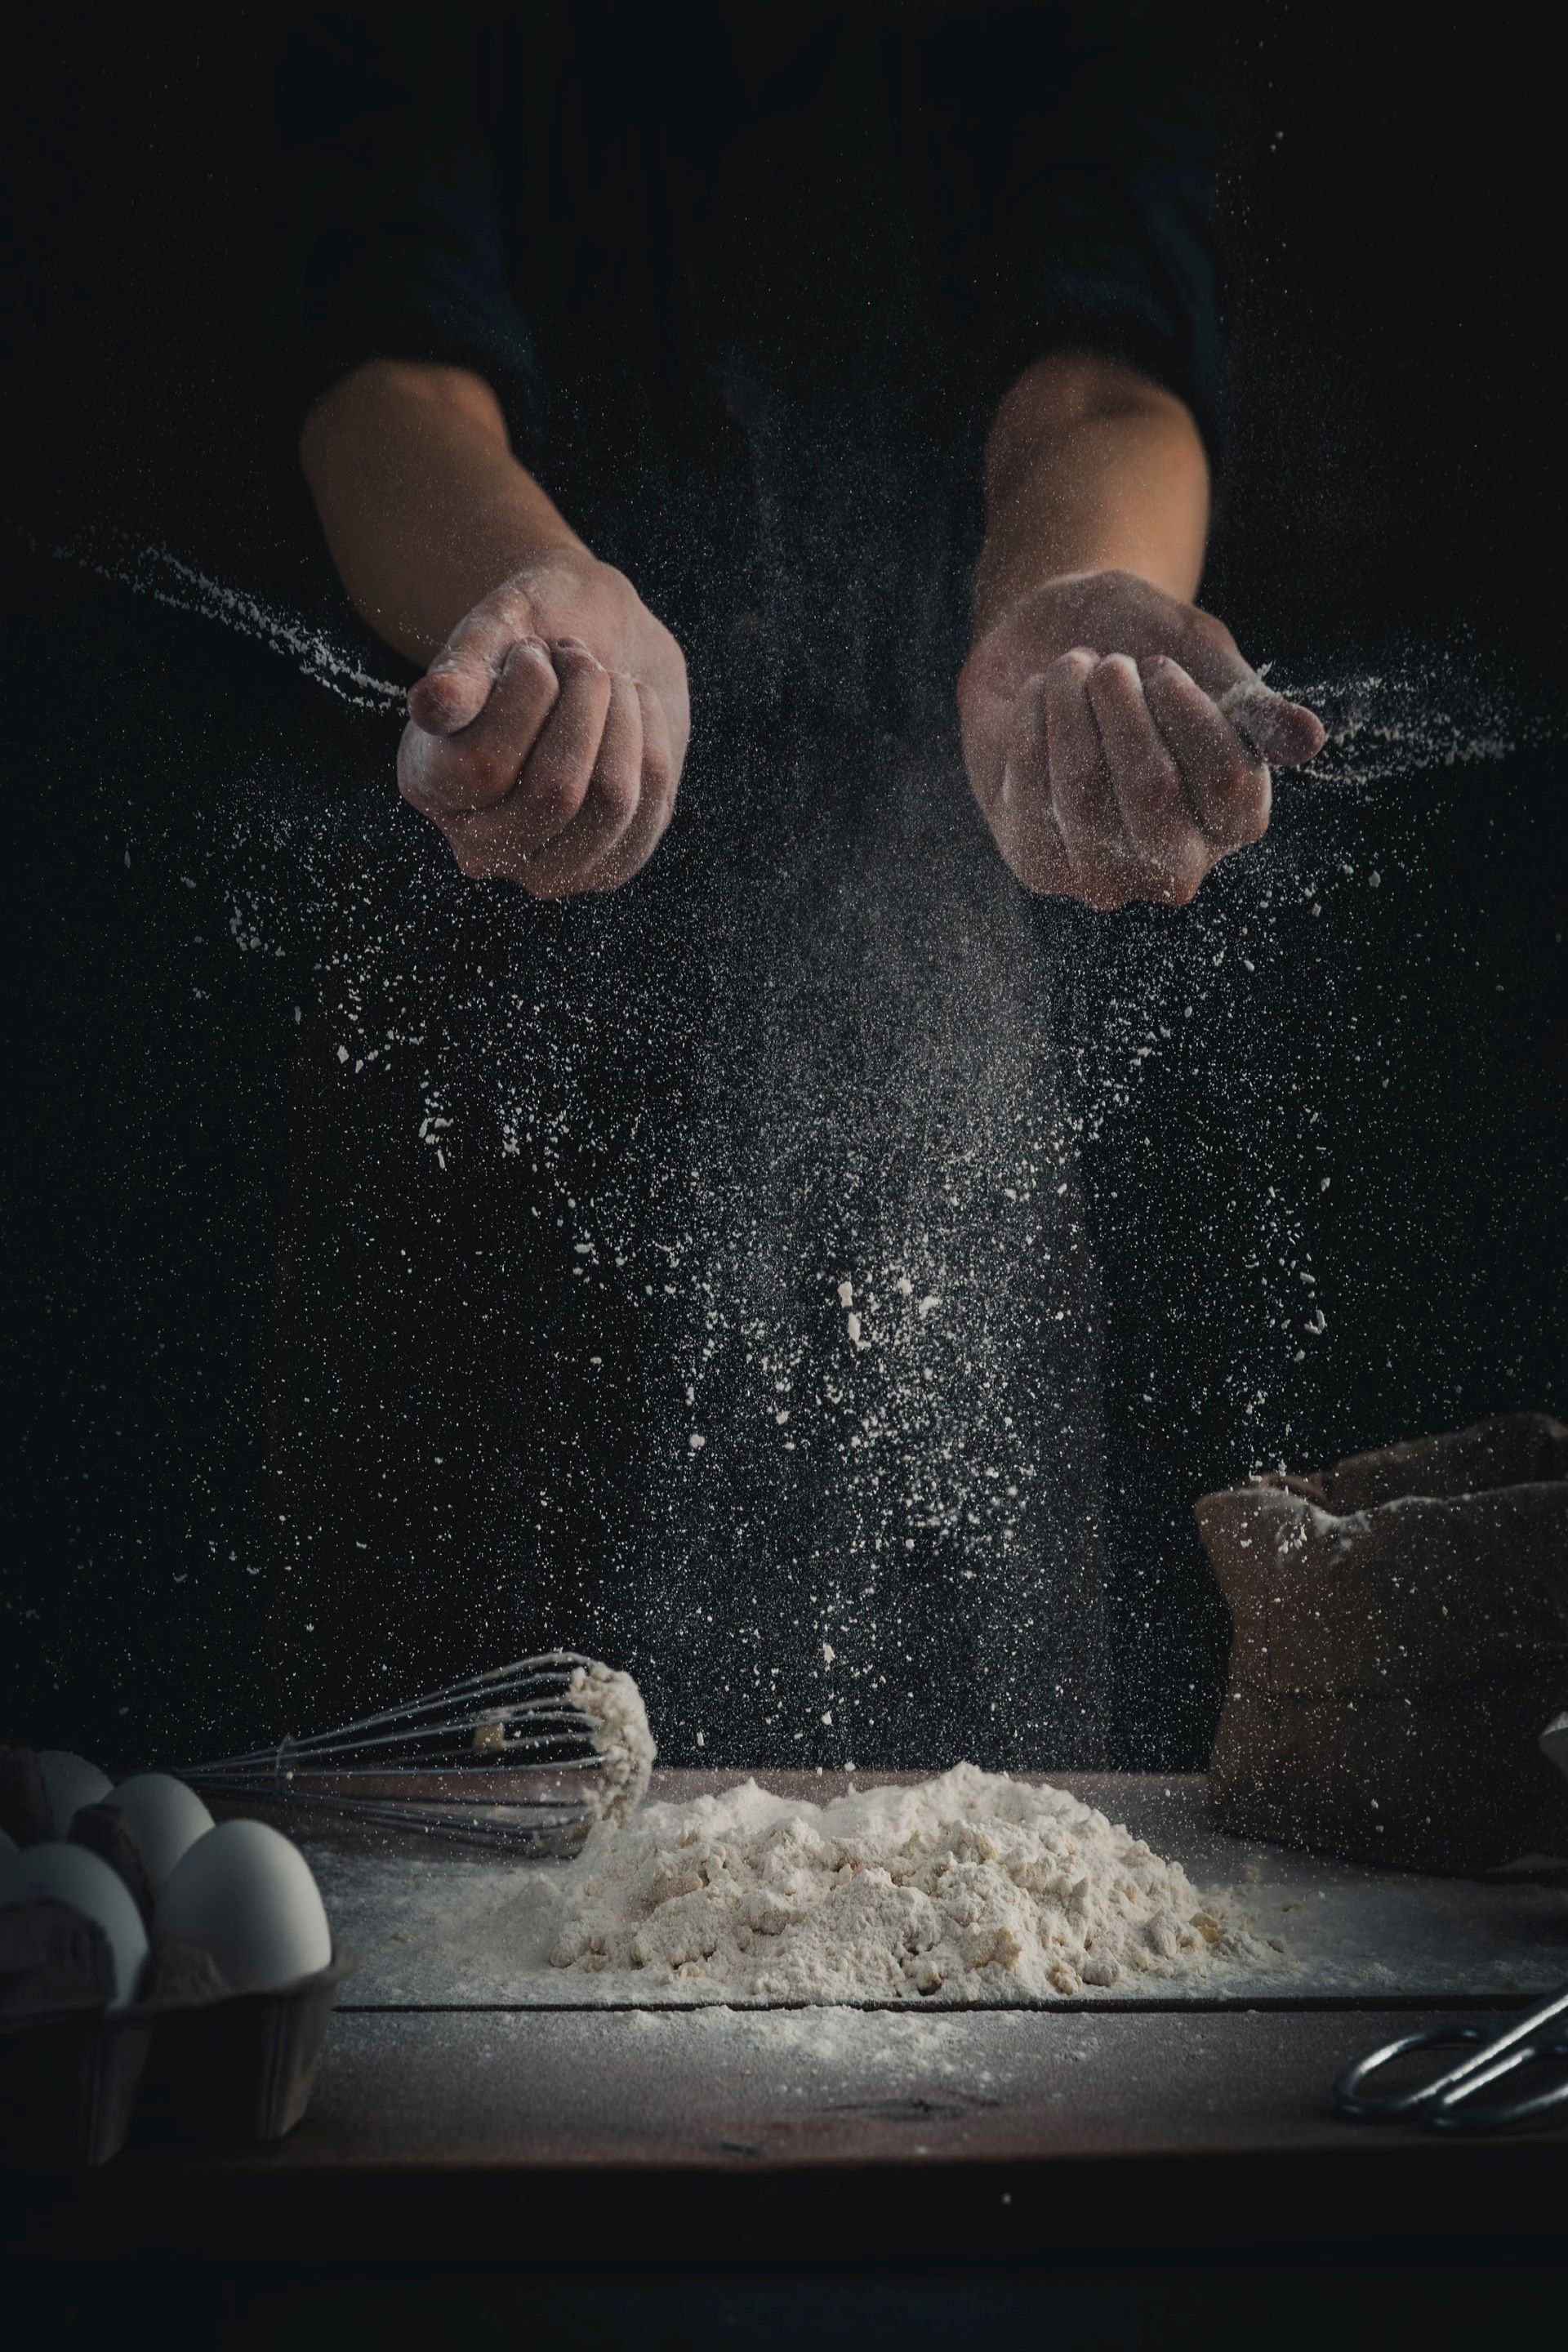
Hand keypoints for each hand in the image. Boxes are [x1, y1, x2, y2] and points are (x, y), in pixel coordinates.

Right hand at [398, 549, 689, 895]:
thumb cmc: (537, 631)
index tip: (535, 650)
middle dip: (585, 702)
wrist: (601, 647)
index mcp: (428, 783)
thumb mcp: (498, 628)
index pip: (483, 766)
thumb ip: (464, 665)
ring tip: (609, 680)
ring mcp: (544, 868)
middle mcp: (477, 844)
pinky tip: (633, 710)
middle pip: (555, 793)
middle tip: (581, 656)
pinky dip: (651, 740)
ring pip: (610, 801)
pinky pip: (650, 806)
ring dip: (623, 719)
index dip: (528, 695)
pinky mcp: (606, 868)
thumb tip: (434, 706)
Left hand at [958, 569, 1325, 909]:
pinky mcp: (1040, 866)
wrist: (1049, 644)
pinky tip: (1039, 696)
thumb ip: (1250, 701)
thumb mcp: (1200, 654)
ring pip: (1082, 793)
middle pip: (1152, 791)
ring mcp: (1105, 874)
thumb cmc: (1140, 647)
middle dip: (1122, 710)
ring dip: (1070, 709)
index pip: (1228, 781)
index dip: (1188, 713)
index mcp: (1235, 817)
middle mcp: (1177, 863)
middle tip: (1110, 664)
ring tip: (1072, 668)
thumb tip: (1310, 740)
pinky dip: (1032, 726)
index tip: (1160, 667)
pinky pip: (1028, 794)